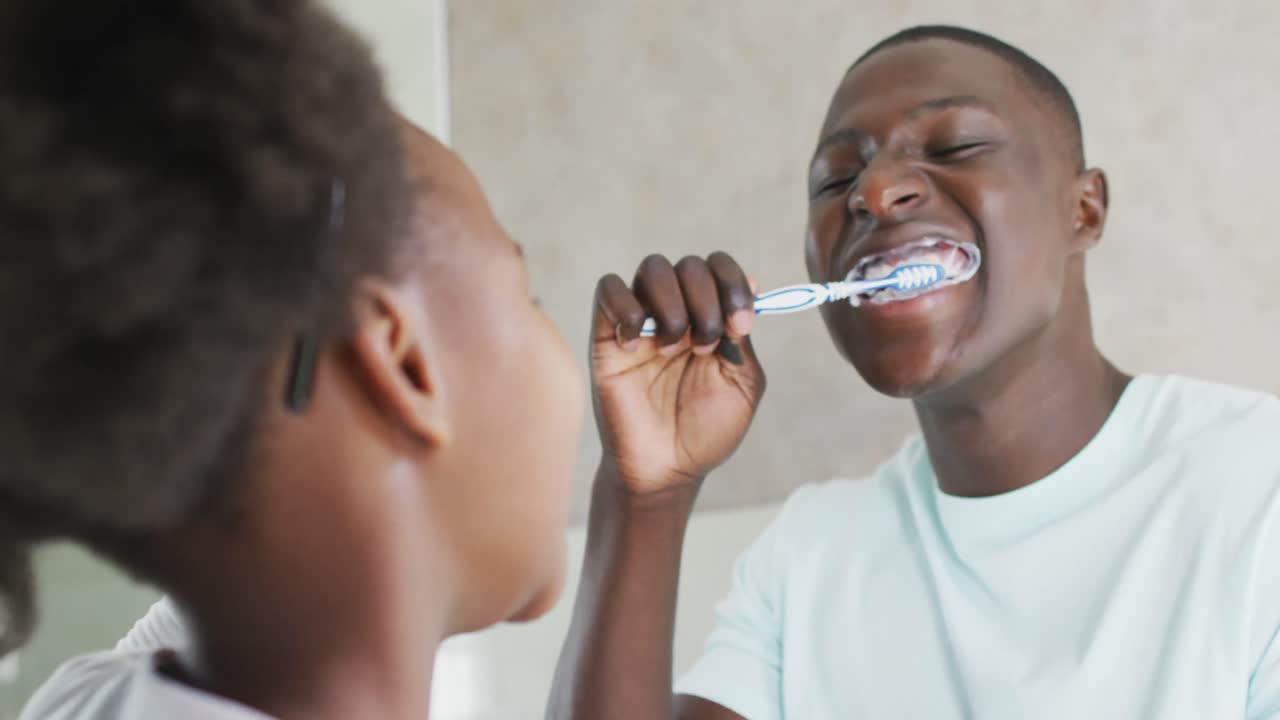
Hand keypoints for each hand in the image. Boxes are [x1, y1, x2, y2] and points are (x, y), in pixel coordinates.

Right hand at [590, 252, 766, 496]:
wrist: (665, 469)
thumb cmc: (704, 432)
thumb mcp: (742, 383)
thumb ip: (744, 337)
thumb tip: (754, 283)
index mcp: (711, 317)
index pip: (720, 268)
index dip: (733, 285)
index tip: (739, 325)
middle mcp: (677, 311)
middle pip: (690, 264)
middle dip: (706, 301)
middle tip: (705, 347)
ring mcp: (642, 320)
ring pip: (653, 267)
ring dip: (672, 304)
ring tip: (673, 348)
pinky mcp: (607, 334)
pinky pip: (609, 289)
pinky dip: (627, 307)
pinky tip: (635, 345)